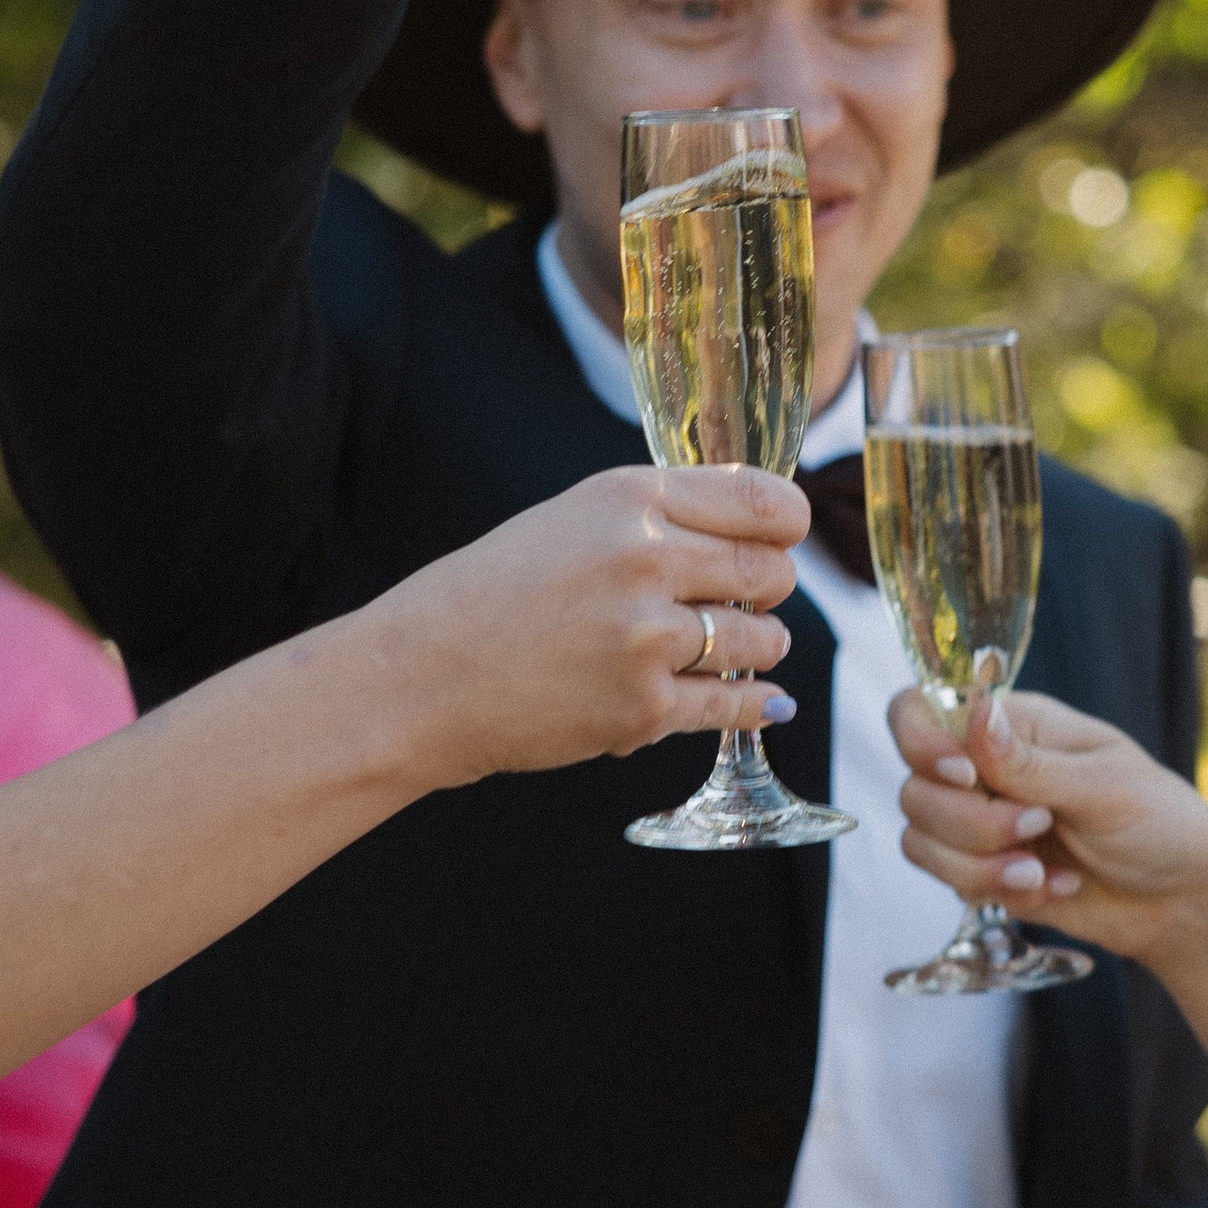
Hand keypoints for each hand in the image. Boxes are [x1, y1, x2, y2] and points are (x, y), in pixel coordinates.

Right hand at [391, 464, 806, 791]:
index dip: (787, 525)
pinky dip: (755, 704)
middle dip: (768, 589)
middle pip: (769, 572)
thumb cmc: (491, 595)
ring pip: (762, 641)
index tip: (786, 538)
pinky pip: (736, 705)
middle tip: (749, 600)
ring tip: (727, 650)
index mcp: (629, 500)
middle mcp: (645, 560)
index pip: (761, 502)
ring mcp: (647, 639)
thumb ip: (657, 517)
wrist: (421, 677)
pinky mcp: (643, 708)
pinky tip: (763, 701)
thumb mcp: (570, 521)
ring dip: (758, 649)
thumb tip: (755, 532)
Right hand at [888, 686, 1207, 958]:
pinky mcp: (982, 872)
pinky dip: (998, 891)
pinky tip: (1055, 886)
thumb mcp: (1102, 786)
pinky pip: (950, 882)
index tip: (965, 777)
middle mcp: (984, 769)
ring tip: (1040, 871)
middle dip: (972, 823)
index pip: (921, 711)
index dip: (921, 743)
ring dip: (979, 865)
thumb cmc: (1159, 823)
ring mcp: (979, 823)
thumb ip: (1029, 762)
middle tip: (1037, 828)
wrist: (1182, 900)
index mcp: (1013, 726)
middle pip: (915, 788)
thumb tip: (977, 714)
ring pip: (920, 840)